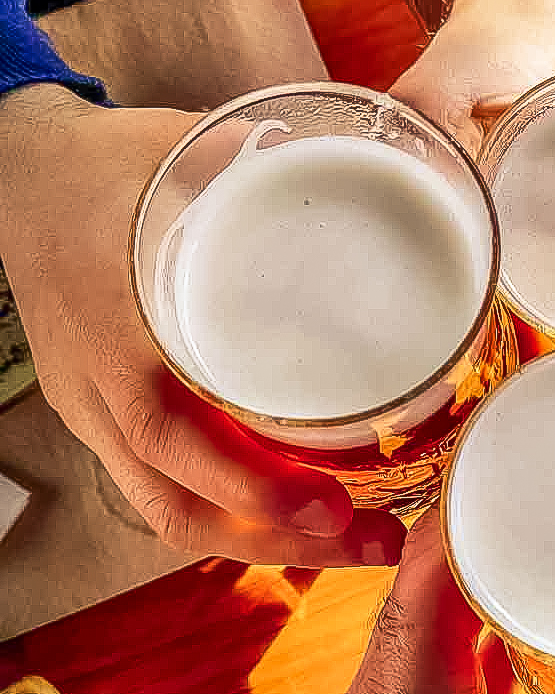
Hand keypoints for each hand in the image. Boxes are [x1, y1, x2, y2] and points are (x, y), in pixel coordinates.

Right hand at [0, 87, 404, 565]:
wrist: (21, 176)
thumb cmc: (108, 167)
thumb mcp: (183, 152)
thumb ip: (266, 163)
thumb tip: (372, 151)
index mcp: (113, 336)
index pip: (172, 439)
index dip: (252, 486)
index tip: (333, 506)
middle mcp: (98, 393)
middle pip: (181, 507)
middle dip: (285, 542)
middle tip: (379, 542)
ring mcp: (95, 413)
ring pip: (172, 509)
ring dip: (264, 539)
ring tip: (356, 538)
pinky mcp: (105, 417)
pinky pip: (164, 487)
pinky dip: (232, 511)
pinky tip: (295, 513)